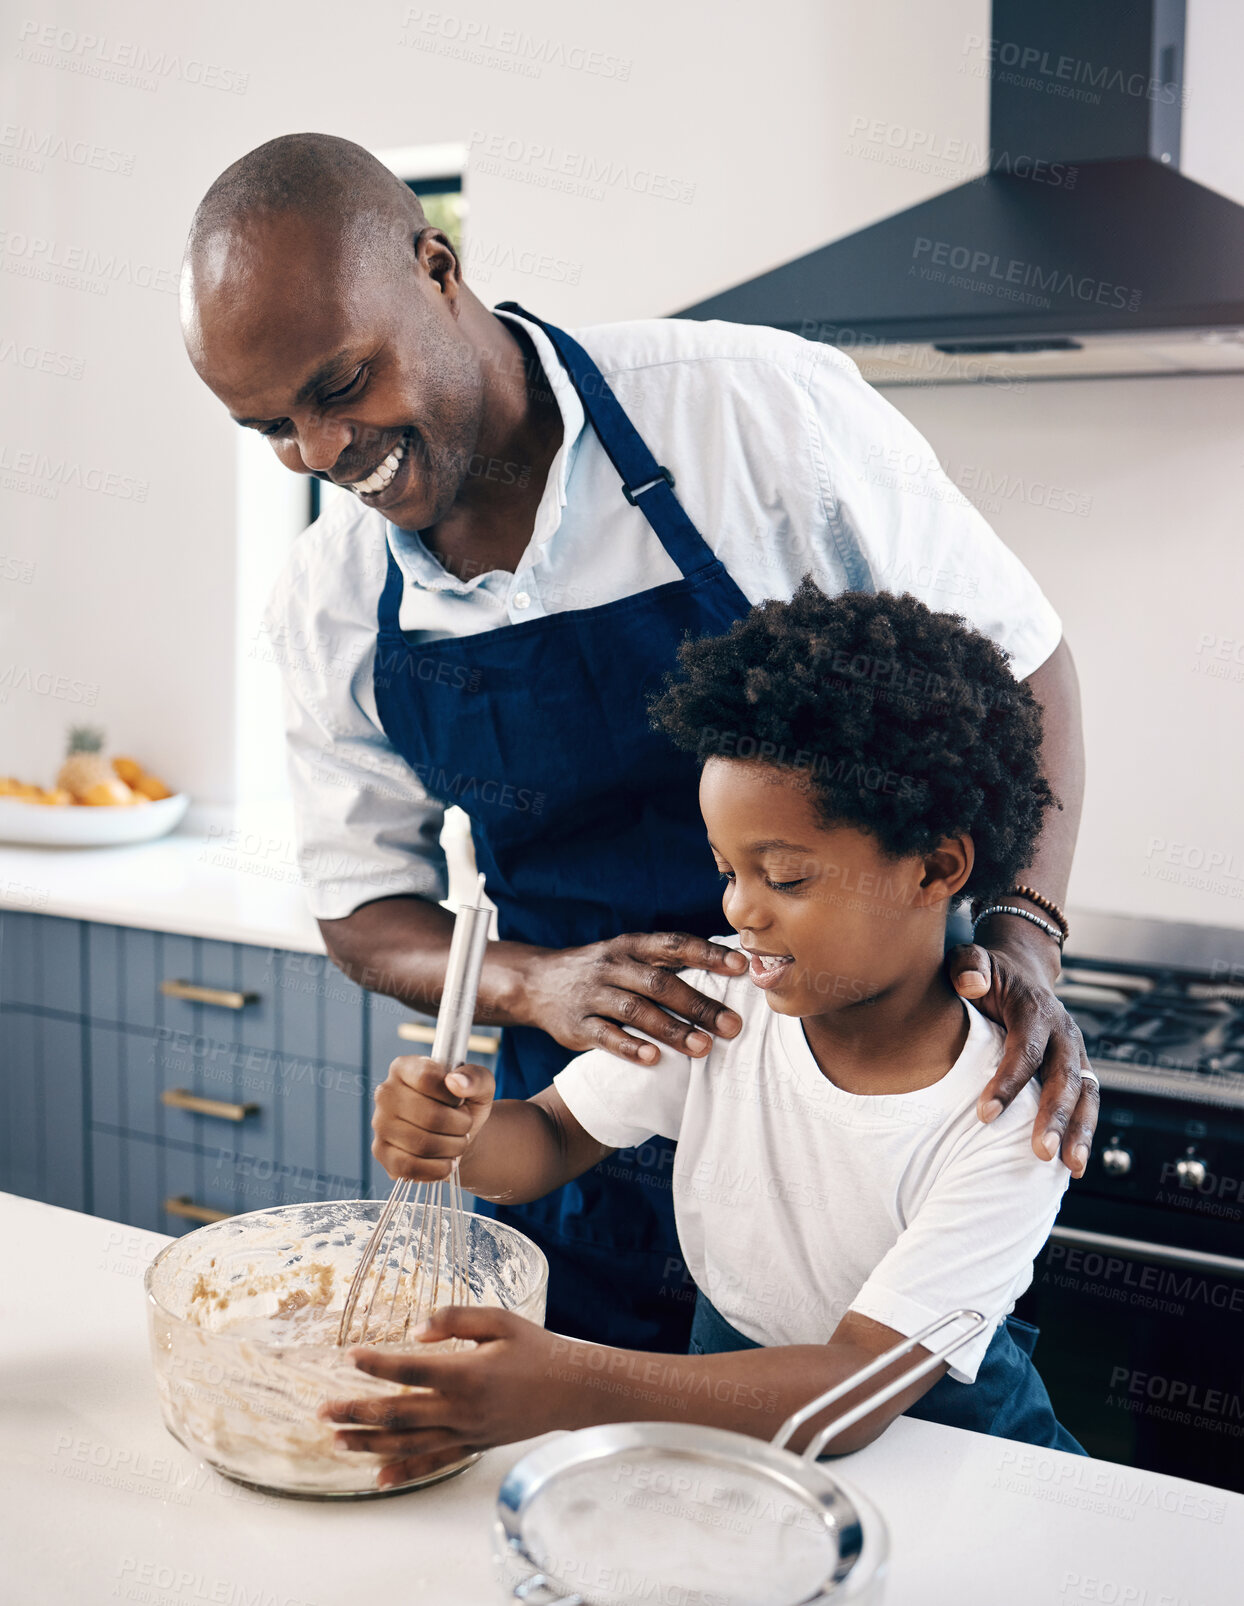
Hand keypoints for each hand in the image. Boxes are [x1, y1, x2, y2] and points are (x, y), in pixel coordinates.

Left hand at [320, 1307, 569, 1488]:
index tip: (350, 1356)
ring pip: (407, 1443)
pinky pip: (432, 1463)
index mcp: (467, 1373)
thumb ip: (455, 1319)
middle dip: (356, 1412)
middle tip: (322, 1410)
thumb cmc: (536, 1349)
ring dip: (368, 1442)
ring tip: (336, 1439)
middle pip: (397, 1414)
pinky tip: (378, 1477)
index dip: (376, 1364)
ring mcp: (466, 1433)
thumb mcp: (500, 1319)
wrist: (572, 1390)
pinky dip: (403, 1471)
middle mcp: (461, 1408)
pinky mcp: (473, 1446)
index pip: (409, 1370)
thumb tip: (414, 1331)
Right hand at [371, 1056, 493, 1181]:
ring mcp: (380, 1124)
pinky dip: (437, 1169)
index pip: (428, 1078)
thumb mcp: (480, 1086)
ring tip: (458, 1142)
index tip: (459, 1101)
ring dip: (452, 1148)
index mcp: (404, 1067)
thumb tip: (456, 1082)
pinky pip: (410, 1167)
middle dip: (459, 1126)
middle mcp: (385, 1093)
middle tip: (465, 1126)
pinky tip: (446, 1163)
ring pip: (422, 1144)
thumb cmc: (464, 1105)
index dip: (453, 1095)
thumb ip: (476, 1077)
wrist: (456, 1135)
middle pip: (429, 1115)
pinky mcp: (381, 1153)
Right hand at [514, 931, 746, 1062]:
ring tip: (703, 1047)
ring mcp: (593, 994)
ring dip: (671, 1029)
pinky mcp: (576, 1024)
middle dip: (698, 1004)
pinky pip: (604, 1035)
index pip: (674, 945)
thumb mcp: (628, 956)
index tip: (742, 966)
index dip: (708, 954)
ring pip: (635, 1010)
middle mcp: (613, 966)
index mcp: (632, 946)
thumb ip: (667, 964)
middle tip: (732, 1026)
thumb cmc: (602, 972)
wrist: (536, 982)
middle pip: (660, 983)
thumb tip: (728, 971)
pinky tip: (653, 1058)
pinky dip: (629, 1046)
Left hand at [948, 927, 1097, 1177]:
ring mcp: (1076, 1053)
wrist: (1020, 971)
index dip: (1008, 1082)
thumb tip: (970, 983)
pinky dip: (1084, 1132)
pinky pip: (1088, 1103)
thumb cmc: (988, 973)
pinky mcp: (1079, 1070)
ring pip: (1086, 1094)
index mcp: (1036, 1010)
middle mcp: (1064, 1033)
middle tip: (1041, 1152)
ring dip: (1080, 1131)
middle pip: (1064, 1078)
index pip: (1025, 1049)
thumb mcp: (973, 959)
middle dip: (1054, 1116)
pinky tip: (1074, 1165)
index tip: (984, 1115)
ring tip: (1070, 1167)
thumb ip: (968, 966)